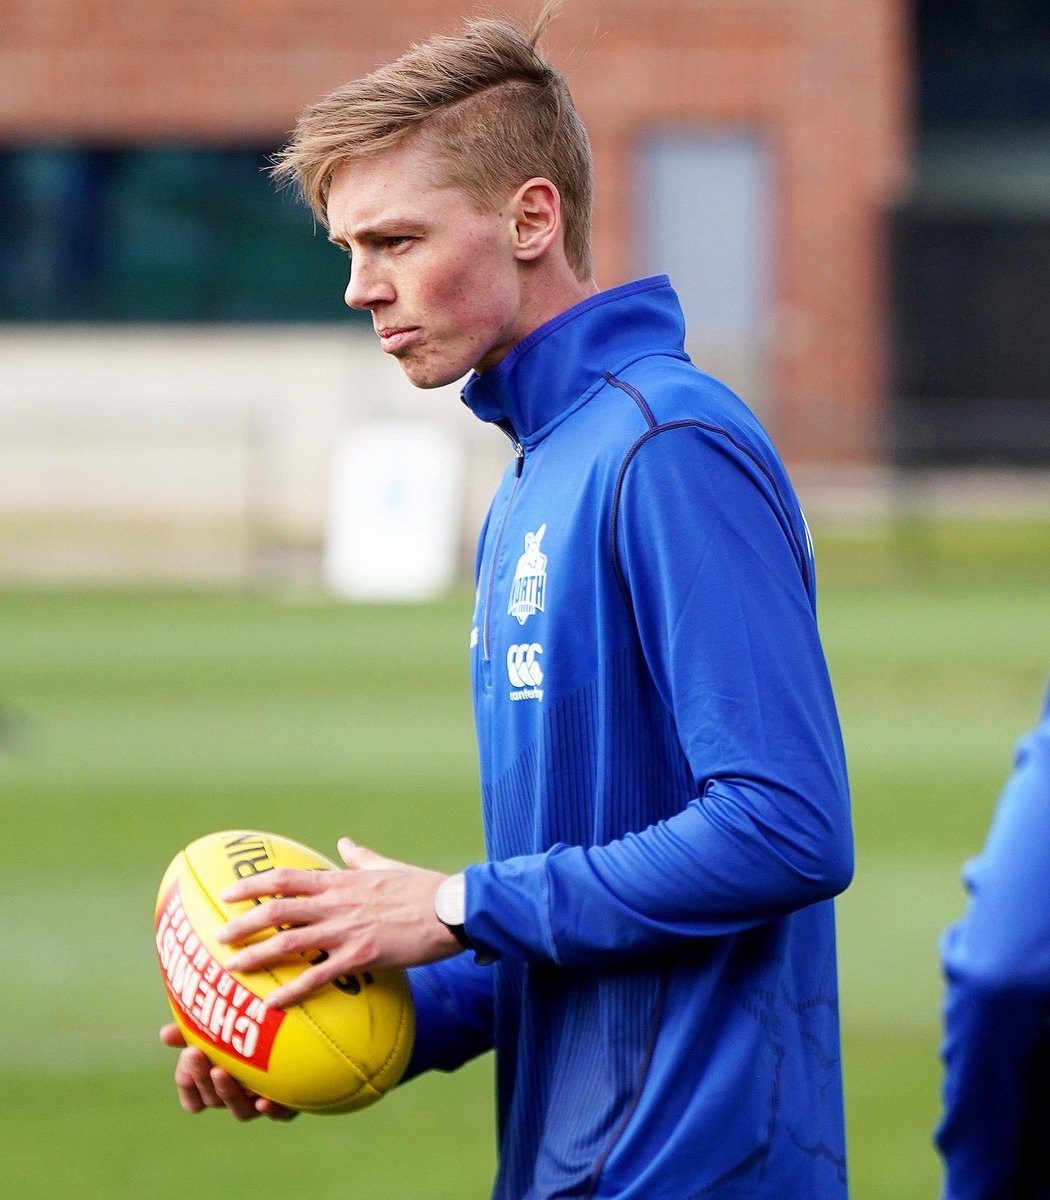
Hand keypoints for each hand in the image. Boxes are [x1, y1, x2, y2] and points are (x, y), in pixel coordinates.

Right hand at [158, 1023, 296, 1121]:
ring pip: (240, 1110)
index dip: (187, 1083)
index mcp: (218, 1084)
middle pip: (212, 1098)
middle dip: (200, 1076)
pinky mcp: (288, 1102)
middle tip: (195, 1053)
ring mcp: (261, 1101)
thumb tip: (164, 1034)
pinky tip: (264, 1100)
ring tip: (222, 1072)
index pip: (194, 1096)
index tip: (184, 1061)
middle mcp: (238, 1096)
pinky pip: (279, 1114)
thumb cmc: (253, 1029)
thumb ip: (197, 1029)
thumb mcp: (224, 1024)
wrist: (302, 1035)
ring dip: (228, 1093)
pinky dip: (271, 1111)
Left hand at [216, 839, 461, 1008]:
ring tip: (231, 969)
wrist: (450, 908)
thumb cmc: (422, 887)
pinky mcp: (361, 956)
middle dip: (243, 924)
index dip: (253, 884)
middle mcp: (336, 903)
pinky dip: (290, 990)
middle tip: (218, 937)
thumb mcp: (387, 866)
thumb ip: (360, 858)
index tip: (228, 893)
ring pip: (288, 942)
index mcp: (341, 880)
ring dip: (256, 956)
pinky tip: (271, 1004)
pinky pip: (317, 975)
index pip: (286, 878)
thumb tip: (345, 843)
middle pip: (276, 909)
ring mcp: (346, 930)